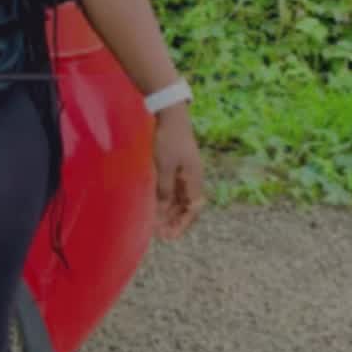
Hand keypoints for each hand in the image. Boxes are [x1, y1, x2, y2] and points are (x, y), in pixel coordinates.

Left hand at [151, 104, 204, 240]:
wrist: (172, 115)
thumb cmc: (169, 140)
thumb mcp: (164, 168)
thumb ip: (164, 191)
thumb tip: (162, 212)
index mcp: (194, 180)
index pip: (193, 209)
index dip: (182, 224)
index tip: (169, 236)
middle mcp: (193, 179)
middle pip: (187, 207)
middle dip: (175, 221)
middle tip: (160, 235)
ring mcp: (186, 172)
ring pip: (180, 199)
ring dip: (170, 212)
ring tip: (157, 224)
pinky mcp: (178, 166)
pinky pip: (174, 189)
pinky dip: (166, 199)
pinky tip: (157, 205)